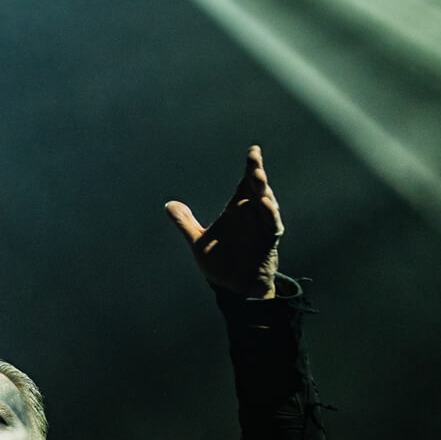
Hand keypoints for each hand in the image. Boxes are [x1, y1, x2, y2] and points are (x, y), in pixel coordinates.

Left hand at [165, 144, 282, 297]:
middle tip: (254, 161)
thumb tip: (168, 205)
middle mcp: (252, 214)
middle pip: (257, 188)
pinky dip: (270, 215)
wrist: (234, 288)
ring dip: (263, 191)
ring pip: (267, 204)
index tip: (253, 151)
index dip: (251, 166)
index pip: (245, 183)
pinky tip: (265, 204)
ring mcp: (262, 226)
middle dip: (256, 173)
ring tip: (258, 178)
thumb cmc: (221, 263)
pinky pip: (272, 225)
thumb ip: (185, 223)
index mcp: (237, 209)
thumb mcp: (198, 242)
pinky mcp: (269, 241)